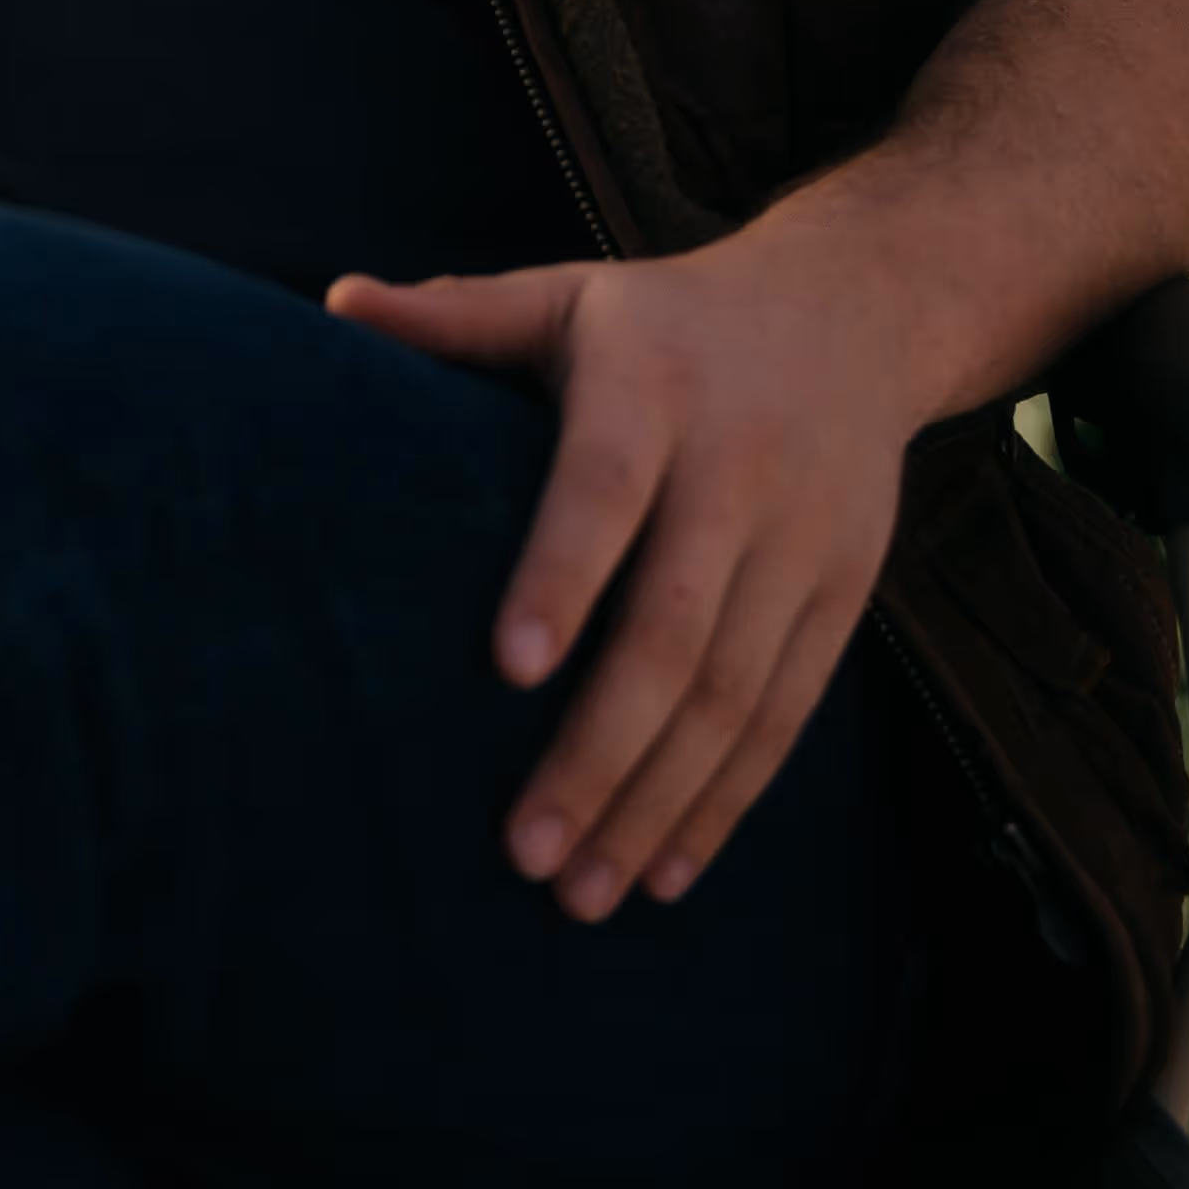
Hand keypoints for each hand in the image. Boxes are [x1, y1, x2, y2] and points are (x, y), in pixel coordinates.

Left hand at [326, 217, 929, 923]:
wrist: (853, 312)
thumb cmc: (667, 319)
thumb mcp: (569, 296)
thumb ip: (460, 315)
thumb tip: (336, 305)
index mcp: (653, 385)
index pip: (605, 488)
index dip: (560, 575)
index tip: (506, 671)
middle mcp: (737, 465)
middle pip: (674, 625)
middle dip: (600, 748)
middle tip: (523, 853)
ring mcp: (802, 538)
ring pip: (733, 691)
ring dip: (658, 802)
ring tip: (582, 892)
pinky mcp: (844, 592)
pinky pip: (788, 712)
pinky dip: (728, 797)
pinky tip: (666, 868)